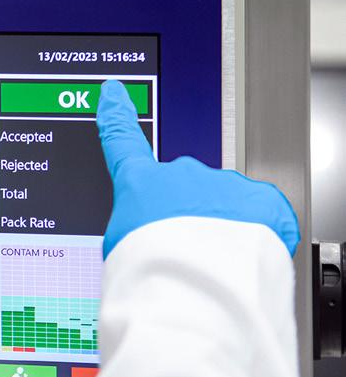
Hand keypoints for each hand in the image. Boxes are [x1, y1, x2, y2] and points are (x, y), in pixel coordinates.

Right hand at [96, 79, 299, 256]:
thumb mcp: (117, 248)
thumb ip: (133, 227)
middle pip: (183, 189)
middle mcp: (180, 174)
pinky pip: (259, 214)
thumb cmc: (152, 268)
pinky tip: (240, 255)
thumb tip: (148, 229)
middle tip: (185, 250)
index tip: (115, 93)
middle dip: (187, 215)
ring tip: (213, 261)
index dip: (117, 114)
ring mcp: (221, 182)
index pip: (122, 141)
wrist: (196, 284)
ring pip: (224, 203)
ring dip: (222, 228)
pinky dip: (253, 235)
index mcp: (140, 183)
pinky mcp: (261, 198)